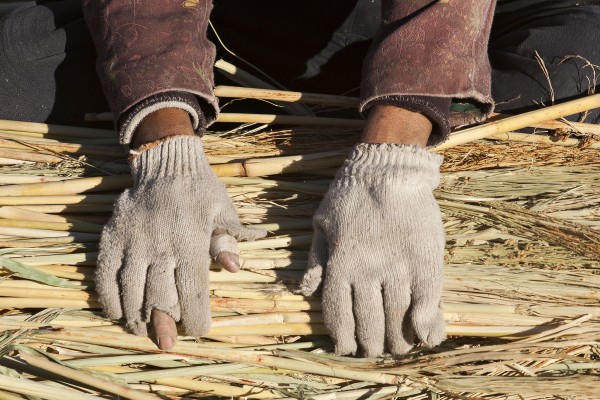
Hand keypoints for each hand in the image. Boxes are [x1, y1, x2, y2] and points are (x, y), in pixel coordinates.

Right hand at [96, 136, 265, 347]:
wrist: (166, 163)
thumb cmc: (202, 191)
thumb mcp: (224, 210)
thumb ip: (227, 240)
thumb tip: (234, 268)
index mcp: (190, 240)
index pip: (193, 289)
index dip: (197, 316)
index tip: (200, 331)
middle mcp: (160, 244)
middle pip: (160, 295)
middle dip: (166, 323)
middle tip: (168, 343)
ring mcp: (132, 241)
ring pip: (130, 289)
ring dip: (136, 315)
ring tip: (142, 331)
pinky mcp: (112, 237)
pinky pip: (105, 273)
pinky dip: (108, 297)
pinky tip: (117, 312)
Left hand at [300, 143, 445, 356]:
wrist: (389, 168)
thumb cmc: (350, 194)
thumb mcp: (322, 222)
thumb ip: (315, 259)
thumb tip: (305, 292)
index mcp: (341, 263)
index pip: (338, 313)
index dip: (343, 336)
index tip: (346, 348)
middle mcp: (368, 270)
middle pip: (370, 321)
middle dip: (371, 343)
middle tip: (374, 350)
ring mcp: (399, 267)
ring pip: (399, 316)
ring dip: (399, 339)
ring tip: (399, 347)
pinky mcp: (426, 260)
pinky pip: (428, 301)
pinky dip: (429, 324)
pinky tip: (427, 337)